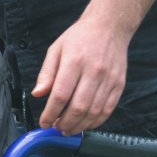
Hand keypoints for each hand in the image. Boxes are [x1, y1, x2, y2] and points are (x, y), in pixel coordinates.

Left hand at [33, 15, 131, 133]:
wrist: (110, 26)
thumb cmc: (79, 38)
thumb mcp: (56, 50)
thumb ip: (46, 73)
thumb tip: (38, 94)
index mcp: (75, 62)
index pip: (61, 95)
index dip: (51, 113)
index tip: (44, 122)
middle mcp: (94, 71)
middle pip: (78, 107)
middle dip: (64, 123)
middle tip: (55, 128)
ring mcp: (109, 79)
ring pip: (94, 112)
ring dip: (79, 126)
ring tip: (67, 129)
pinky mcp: (119, 84)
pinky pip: (108, 109)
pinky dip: (95, 121)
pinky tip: (84, 124)